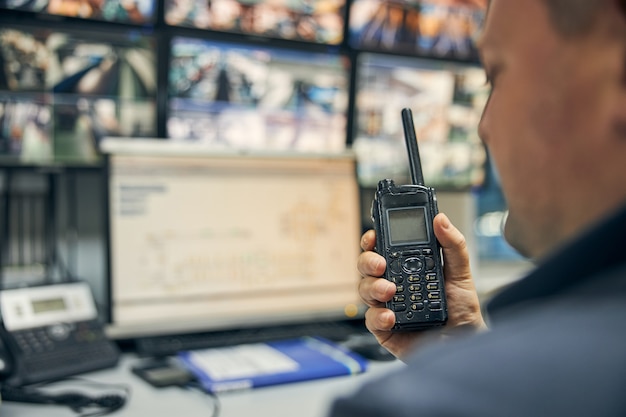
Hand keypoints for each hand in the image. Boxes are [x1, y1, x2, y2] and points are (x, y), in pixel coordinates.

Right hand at [357, 213, 486, 359]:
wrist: (465, 342)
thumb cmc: (462, 310)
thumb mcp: (461, 273)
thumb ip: (453, 244)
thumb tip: (440, 219)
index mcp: (406, 268)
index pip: (382, 248)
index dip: (373, 240)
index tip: (374, 236)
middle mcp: (392, 284)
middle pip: (367, 266)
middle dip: (368, 261)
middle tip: (381, 265)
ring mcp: (386, 305)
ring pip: (364, 289)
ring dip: (373, 287)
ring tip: (391, 291)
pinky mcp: (384, 328)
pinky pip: (370, 319)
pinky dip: (378, 315)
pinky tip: (390, 316)